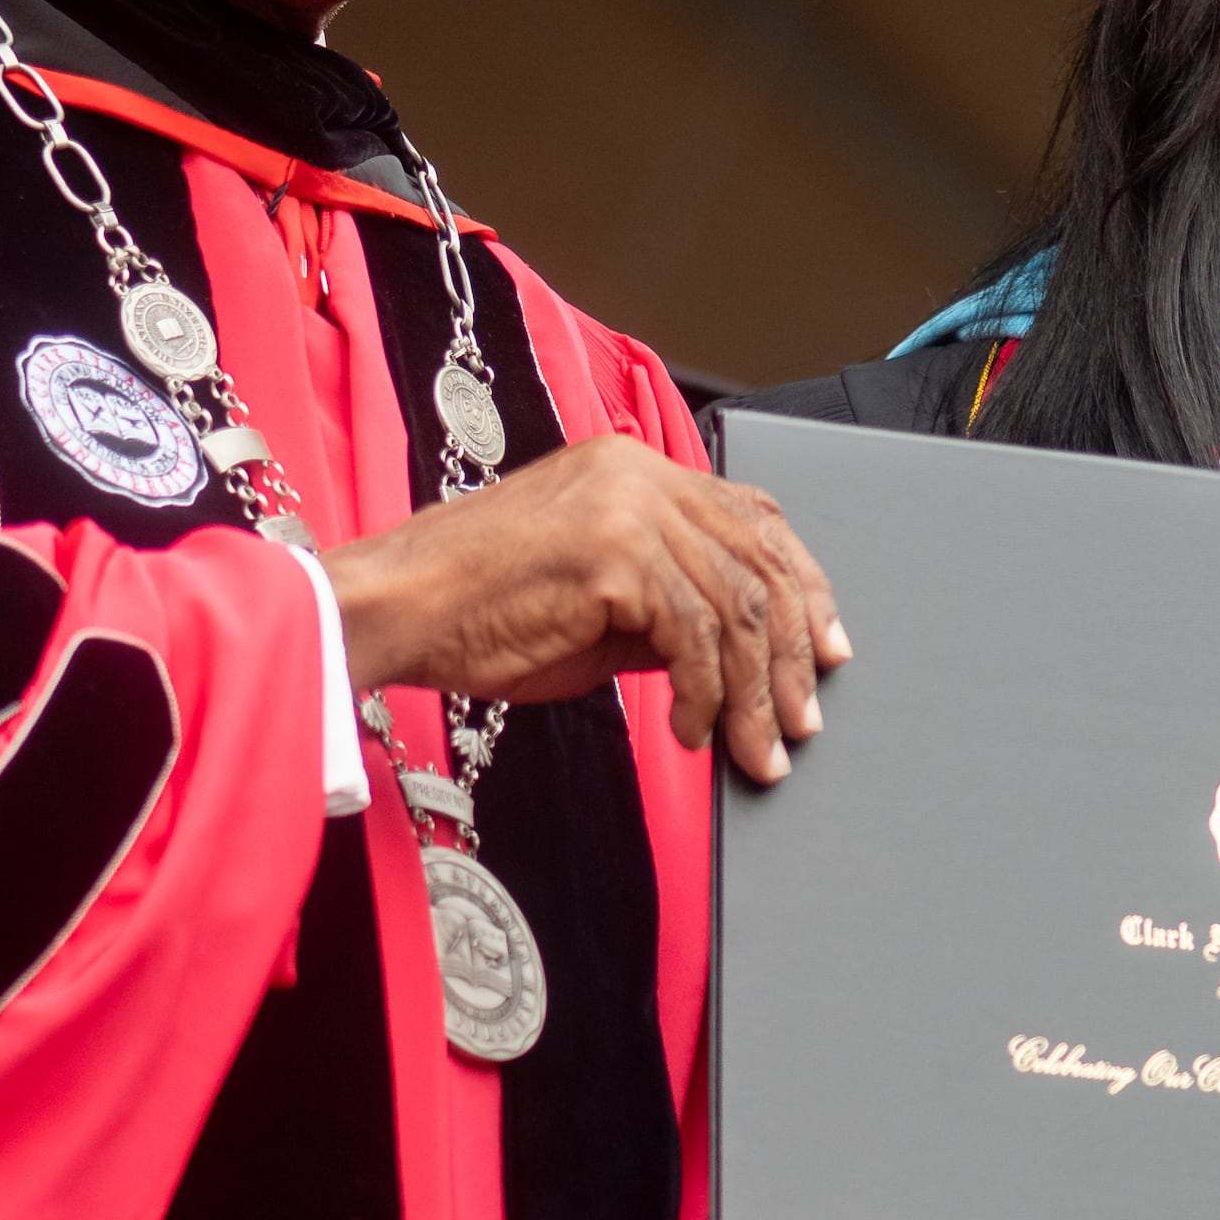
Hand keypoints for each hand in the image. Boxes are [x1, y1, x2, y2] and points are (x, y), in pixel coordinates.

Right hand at [317, 434, 845, 781]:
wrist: (394, 609)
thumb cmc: (476, 612)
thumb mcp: (595, 603)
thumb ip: (666, 608)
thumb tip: (735, 657)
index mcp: (634, 470)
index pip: (754, 519)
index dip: (804, 586)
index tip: (825, 649)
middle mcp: (638, 474)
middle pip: (762, 561)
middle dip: (794, 652)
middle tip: (801, 720)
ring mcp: (626, 507)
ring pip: (738, 606)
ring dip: (754, 693)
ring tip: (754, 750)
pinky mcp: (612, 553)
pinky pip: (693, 636)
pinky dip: (703, 697)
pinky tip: (689, 731)